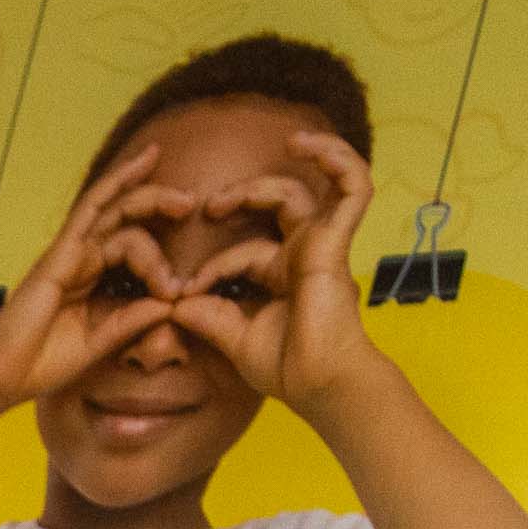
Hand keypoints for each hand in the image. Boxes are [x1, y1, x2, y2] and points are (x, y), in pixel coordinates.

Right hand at [0, 143, 189, 418]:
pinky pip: (92, 209)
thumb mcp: (100, 342)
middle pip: (127, 217)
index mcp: (92, 280)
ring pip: (117, 210)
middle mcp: (82, 259)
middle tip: (195, 205)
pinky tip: (144, 166)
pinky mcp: (60, 254)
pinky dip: (118, 184)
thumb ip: (131, 320)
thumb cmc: (42, 364)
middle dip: (162, 204)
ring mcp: (70, 253)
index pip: (132, 247)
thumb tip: (171, 303)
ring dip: (153, 199)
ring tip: (186, 203)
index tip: (181, 290)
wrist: (1, 378)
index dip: (163, 259)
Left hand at [165, 128, 380, 411]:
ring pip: (306, 190)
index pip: (241, 252)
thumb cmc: (287, 368)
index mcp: (282, 275)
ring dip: (276, 175)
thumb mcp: (235, 339)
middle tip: (209, 208)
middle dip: (241, 196)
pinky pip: (352, 189)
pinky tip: (308, 144)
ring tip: (265, 161)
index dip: (210, 268)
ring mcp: (322, 245)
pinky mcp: (336, 241)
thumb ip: (208, 317)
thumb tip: (175, 304)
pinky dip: (338, 161)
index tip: (182, 295)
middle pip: (275, 205)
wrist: (319, 384)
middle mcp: (303, 254)